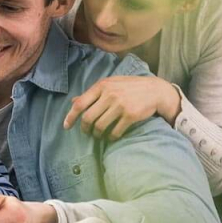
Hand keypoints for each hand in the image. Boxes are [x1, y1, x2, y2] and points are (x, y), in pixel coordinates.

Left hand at [63, 76, 179, 139]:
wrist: (154, 90)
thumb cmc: (130, 87)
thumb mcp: (111, 84)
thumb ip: (93, 93)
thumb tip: (74, 101)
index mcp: (102, 86)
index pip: (80, 103)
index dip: (71, 117)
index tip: (66, 126)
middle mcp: (110, 95)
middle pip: (88, 118)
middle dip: (85, 129)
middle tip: (87, 132)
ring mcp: (120, 105)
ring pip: (100, 126)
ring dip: (97, 135)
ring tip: (99, 135)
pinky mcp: (130, 115)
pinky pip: (115, 132)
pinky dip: (111, 137)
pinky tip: (112, 137)